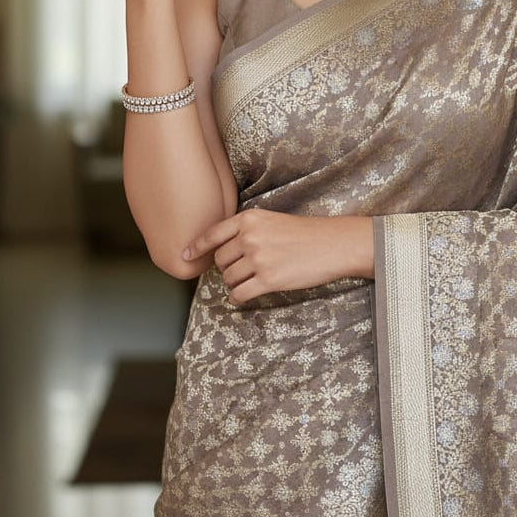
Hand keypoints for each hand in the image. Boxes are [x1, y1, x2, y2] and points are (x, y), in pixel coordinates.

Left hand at [182, 209, 374, 303]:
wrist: (333, 244)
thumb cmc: (304, 233)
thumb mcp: (271, 221)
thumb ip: (246, 231)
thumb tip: (220, 252)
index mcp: (249, 219)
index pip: (212, 234)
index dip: (195, 247)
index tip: (184, 255)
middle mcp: (250, 237)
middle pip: (220, 261)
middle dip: (227, 268)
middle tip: (245, 269)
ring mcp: (258, 259)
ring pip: (229, 278)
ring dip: (235, 283)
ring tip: (253, 279)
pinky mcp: (268, 280)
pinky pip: (239, 294)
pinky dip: (239, 297)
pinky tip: (246, 295)